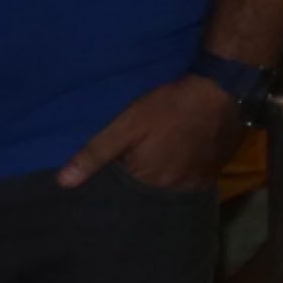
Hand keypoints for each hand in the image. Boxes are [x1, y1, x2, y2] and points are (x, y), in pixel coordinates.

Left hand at [61, 74, 243, 191]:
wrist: (219, 91)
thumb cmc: (167, 107)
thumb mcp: (125, 126)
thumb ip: (95, 154)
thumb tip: (63, 182)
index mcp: (151, 181)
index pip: (127, 191)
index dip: (121, 178)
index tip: (121, 163)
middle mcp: (177, 189)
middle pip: (152, 190)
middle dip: (144, 179)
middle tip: (142, 156)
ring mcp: (200, 181)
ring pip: (174, 186)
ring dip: (166, 176)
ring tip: (163, 157)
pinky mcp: (216, 170)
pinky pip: (194, 179)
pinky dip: (186, 172)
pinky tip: (183, 155)